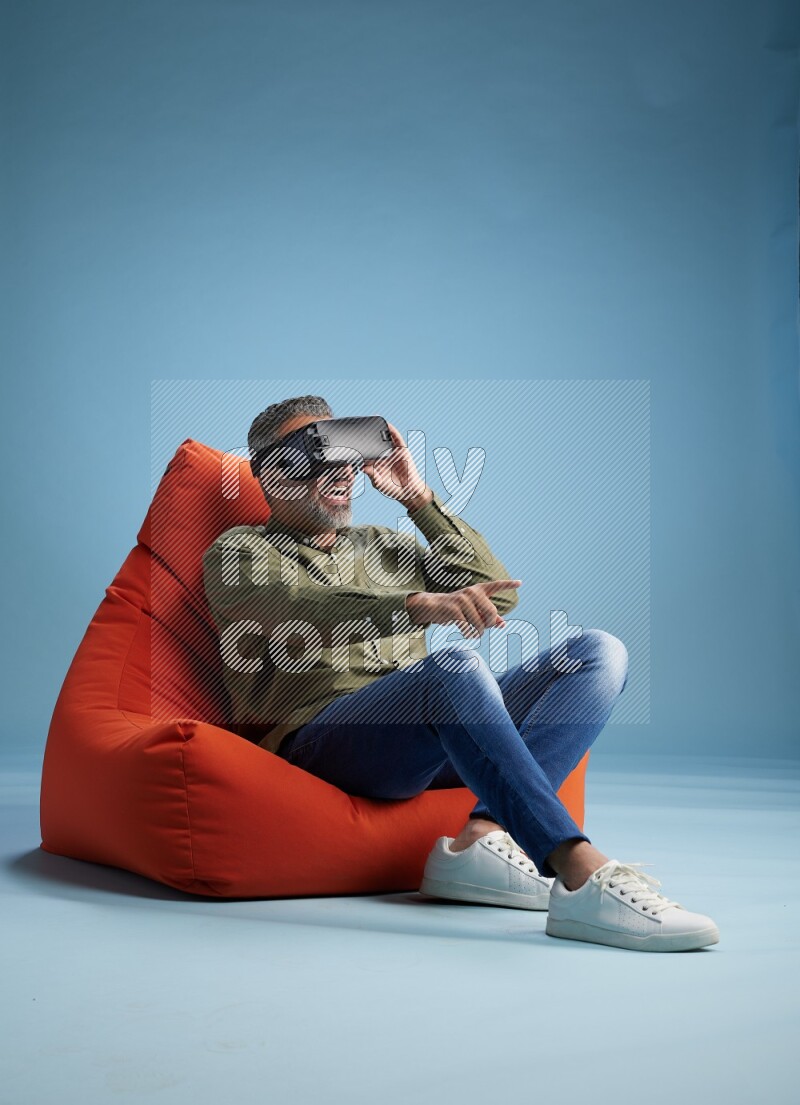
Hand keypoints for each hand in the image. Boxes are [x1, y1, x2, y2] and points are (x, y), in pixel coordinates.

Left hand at [362, 420, 426, 503]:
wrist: (408, 491)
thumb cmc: (392, 488)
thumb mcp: (378, 483)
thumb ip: (371, 475)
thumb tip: (363, 467)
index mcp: (375, 462)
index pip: (365, 451)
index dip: (359, 445)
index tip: (349, 439)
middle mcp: (382, 454)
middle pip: (374, 441)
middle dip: (368, 434)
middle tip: (358, 426)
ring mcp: (392, 451)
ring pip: (384, 437)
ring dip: (380, 429)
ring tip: (372, 420)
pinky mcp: (401, 449)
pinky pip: (396, 438)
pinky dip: (392, 430)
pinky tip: (387, 424)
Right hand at [405, 580, 522, 636]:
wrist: (433, 606)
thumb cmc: (457, 609)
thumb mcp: (473, 610)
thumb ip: (488, 617)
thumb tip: (503, 624)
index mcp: (479, 590)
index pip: (496, 586)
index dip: (508, 585)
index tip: (520, 583)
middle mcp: (472, 592)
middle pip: (492, 612)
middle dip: (488, 625)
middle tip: (482, 629)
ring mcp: (463, 599)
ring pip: (480, 623)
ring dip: (478, 633)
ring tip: (474, 634)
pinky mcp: (454, 609)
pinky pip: (468, 627)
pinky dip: (469, 634)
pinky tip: (467, 634)